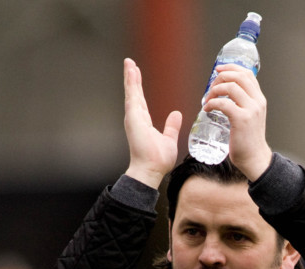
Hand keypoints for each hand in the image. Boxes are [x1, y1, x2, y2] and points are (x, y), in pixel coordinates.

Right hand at [123, 58, 181, 188]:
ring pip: (132, 92)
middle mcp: (137, 118)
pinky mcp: (133, 117)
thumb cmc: (158, 160)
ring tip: (129, 63)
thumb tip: (176, 114)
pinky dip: (131, 83)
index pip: (141, 101)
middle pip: (134, 93)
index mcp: (144, 123)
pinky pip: (132, 96)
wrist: (151, 169)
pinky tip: (131, 72)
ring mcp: (133, 117)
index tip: (136, 75)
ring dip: (130, 76)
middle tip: (130, 63)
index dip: (138, 88)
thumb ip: (172, 126)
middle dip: (132, 78)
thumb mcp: (169, 139)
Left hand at [203, 64, 272, 180]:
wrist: (254, 158)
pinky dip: (212, 103)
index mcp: (259, 99)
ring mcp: (250, 110)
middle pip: (238, 77)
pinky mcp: (241, 119)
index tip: (218, 69)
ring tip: (208, 100)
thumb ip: (243, 105)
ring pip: (230, 87)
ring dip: (214, 90)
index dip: (231, 68)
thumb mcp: (250, 117)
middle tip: (211, 87)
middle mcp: (257, 102)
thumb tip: (226, 94)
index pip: (247, 74)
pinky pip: (224, 103)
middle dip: (221, 77)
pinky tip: (207, 109)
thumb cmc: (248, 140)